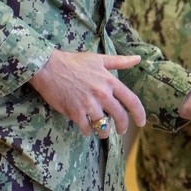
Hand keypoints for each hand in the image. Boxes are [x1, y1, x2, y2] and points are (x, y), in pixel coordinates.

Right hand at [28, 49, 144, 138]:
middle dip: (122, 127)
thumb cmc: (74, 62)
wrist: (48, 67)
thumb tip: (137, 58)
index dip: (140, 114)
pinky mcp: (75, 112)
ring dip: (104, 132)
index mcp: (110, 82)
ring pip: (103, 126)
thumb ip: (119, 61)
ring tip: (103, 132)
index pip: (132, 101)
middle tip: (121, 131)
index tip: (142, 122)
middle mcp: (102, 94)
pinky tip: (87, 128)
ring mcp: (88, 104)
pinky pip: (87, 129)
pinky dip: (88, 131)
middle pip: (120, 117)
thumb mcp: (98, 59)